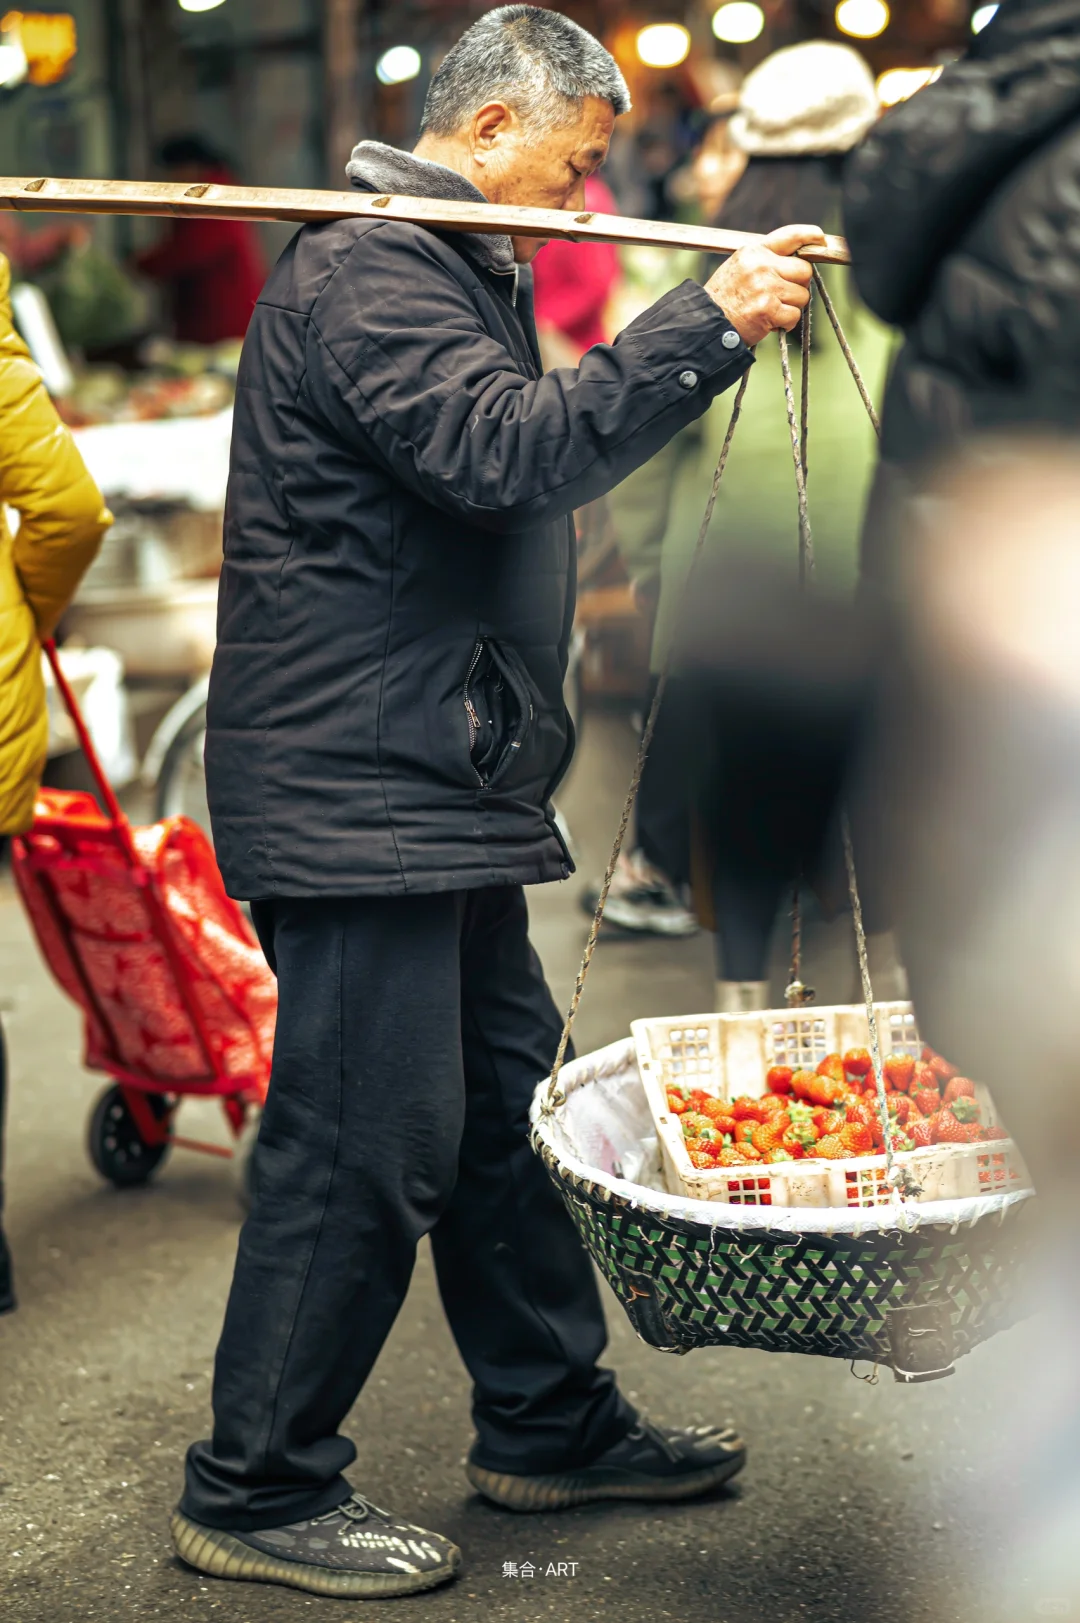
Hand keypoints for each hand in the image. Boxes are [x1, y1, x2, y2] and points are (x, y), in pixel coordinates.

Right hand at [704, 223, 824, 346]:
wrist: (707, 324)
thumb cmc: (725, 299)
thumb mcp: (740, 267)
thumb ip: (766, 260)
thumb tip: (797, 261)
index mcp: (754, 252)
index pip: (789, 236)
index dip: (809, 236)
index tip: (820, 239)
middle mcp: (761, 266)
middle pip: (804, 270)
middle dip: (798, 286)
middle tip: (782, 295)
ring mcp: (765, 287)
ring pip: (802, 295)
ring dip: (791, 306)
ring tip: (771, 310)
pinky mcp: (768, 309)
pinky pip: (794, 315)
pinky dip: (786, 323)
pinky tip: (771, 323)